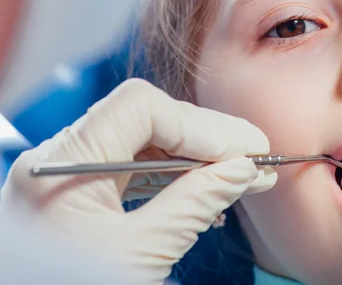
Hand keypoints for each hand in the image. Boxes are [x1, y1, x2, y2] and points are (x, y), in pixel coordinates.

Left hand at [0, 79, 276, 283]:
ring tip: (243, 173)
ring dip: (198, 156)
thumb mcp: (138, 255)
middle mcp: (64, 157)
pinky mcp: (84, 190)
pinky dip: (177, 174)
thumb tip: (243, 171)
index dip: (197, 125)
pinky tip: (210, 187)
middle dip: (207, 137)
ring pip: (147, 140)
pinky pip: (137, 165)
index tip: (240, 151)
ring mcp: (73, 171)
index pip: (140, 107)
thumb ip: (193, 205)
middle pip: (148, 118)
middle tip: (256, 154)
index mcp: (64, 163)